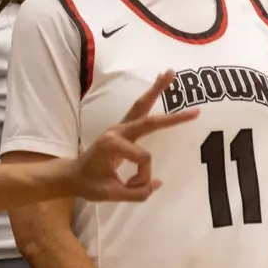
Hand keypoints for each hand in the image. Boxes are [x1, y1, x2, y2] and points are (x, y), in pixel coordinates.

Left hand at [66, 71, 195, 202]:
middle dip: (172, 117)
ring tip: (170, 72)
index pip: (143, 159)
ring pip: (142, 106)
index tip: (133, 186)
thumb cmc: (89, 184)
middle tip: (195, 110)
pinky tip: (160, 82)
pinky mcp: (124, 128)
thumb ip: (136, 193)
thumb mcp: (110, 194)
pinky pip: (139, 109)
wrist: (72, 175)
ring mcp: (120, 127)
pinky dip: (151, 96)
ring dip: (156, 89)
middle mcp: (117, 131)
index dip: (142, 176)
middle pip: (147, 118)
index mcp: (112, 145)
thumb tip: (157, 183)